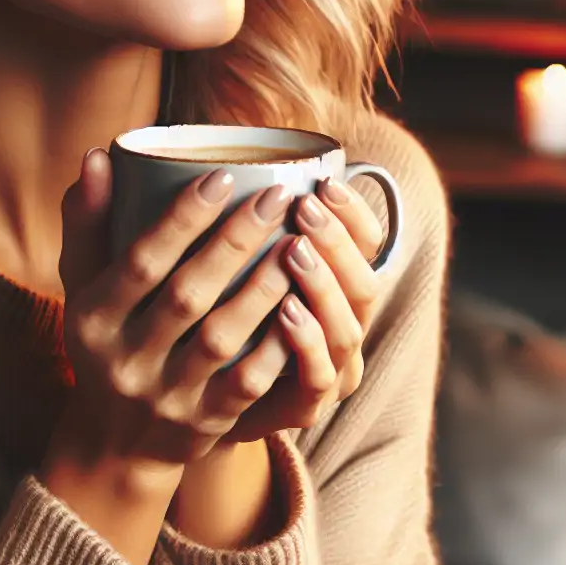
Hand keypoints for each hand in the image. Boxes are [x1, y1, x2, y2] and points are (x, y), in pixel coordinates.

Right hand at [53, 148, 304, 470]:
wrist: (116, 442)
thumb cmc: (105, 337)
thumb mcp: (82, 284)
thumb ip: (88, 220)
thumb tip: (98, 155)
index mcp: (91, 319)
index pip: (140, 262)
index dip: (182, 218)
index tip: (224, 175)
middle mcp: (125, 361)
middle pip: (187, 295)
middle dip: (235, 241)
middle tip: (278, 196)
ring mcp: (167, 397)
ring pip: (223, 338)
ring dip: (264, 287)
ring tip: (300, 241)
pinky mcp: (206, 423)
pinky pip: (249, 384)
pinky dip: (279, 344)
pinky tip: (306, 303)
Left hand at [220, 176, 384, 440]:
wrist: (197, 397)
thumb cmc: (219, 313)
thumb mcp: (230, 260)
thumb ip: (237, 219)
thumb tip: (209, 158)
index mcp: (339, 283)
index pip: (369, 242)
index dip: (353, 211)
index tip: (325, 179)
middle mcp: (345, 324)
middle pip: (364, 281)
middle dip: (337, 241)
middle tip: (303, 207)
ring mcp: (331, 369)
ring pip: (347, 328)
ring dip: (323, 285)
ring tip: (293, 249)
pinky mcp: (305, 405)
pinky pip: (317, 376)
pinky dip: (305, 342)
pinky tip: (284, 309)